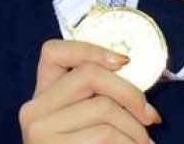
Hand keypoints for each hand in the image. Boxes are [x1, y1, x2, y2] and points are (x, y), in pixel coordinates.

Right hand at [19, 39, 161, 142]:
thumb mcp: (85, 123)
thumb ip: (98, 99)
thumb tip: (139, 91)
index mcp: (42, 95)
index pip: (53, 51)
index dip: (91, 49)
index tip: (124, 62)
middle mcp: (33, 109)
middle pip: (90, 75)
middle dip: (131, 93)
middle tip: (151, 116)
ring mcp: (39, 131)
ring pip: (103, 107)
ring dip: (135, 129)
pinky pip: (104, 135)